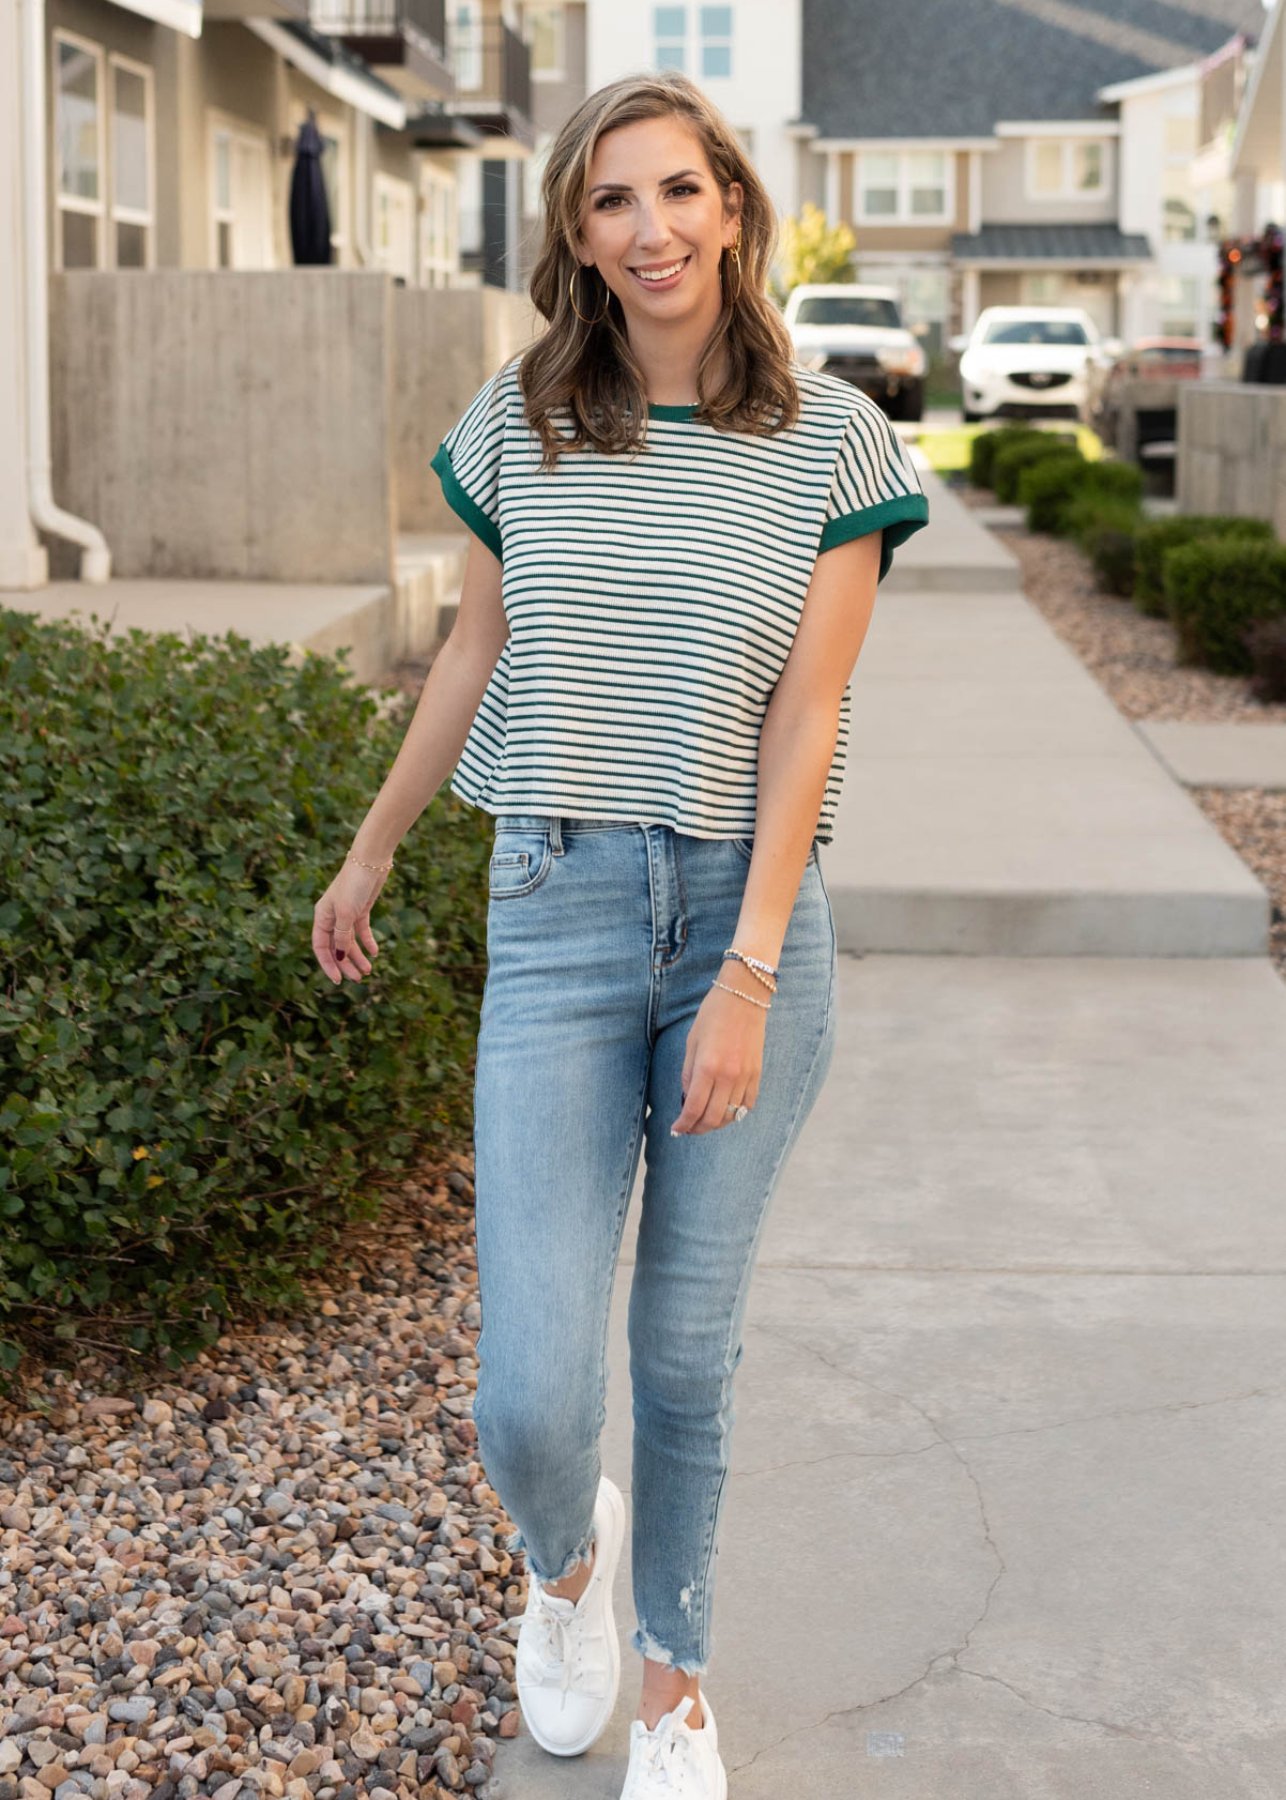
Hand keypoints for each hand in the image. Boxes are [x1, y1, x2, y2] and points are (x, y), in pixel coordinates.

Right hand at [312, 858, 388, 984]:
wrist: (371, 861)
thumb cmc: (354, 884)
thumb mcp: (346, 913)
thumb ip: (342, 936)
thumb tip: (341, 957)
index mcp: (322, 917)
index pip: (321, 947)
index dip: (328, 964)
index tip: (338, 980)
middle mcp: (332, 917)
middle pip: (337, 947)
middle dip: (346, 964)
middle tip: (359, 979)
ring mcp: (347, 913)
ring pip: (350, 941)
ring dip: (359, 956)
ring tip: (369, 970)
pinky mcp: (361, 909)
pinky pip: (362, 931)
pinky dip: (368, 942)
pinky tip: (375, 952)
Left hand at [670, 965, 770, 1135]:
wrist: (744, 996)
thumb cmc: (712, 1015)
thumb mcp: (691, 1042)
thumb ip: (688, 1074)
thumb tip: (687, 1099)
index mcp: (707, 1067)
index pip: (693, 1108)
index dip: (683, 1125)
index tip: (676, 1129)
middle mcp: (728, 1076)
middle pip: (712, 1118)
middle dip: (697, 1129)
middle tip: (688, 1129)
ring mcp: (745, 1076)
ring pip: (731, 1116)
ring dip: (715, 1123)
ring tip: (704, 1120)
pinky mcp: (757, 1074)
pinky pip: (747, 1105)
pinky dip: (735, 1113)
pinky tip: (725, 1110)